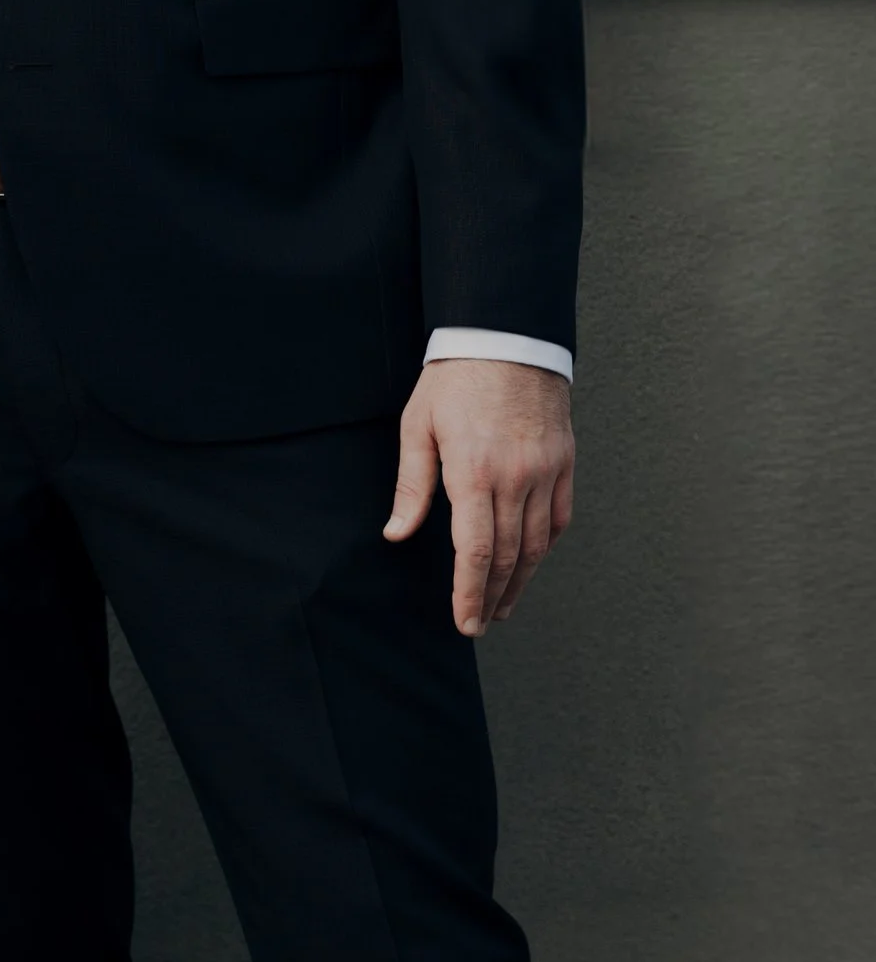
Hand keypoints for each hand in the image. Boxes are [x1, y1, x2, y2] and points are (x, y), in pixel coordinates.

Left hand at [384, 357, 575, 636]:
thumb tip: (396, 533)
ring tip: (503, 605)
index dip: (470, 593)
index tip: (465, 622)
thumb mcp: (418, 426)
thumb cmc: (455, 380)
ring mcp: (546, 472)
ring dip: (520, 581)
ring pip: (538, 544)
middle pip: (507, 556)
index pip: (476, 551)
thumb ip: (412, 486)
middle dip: (491, 597)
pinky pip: (560, 517)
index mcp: (475, 473)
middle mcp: (517, 478)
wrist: (508, 338)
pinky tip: (531, 563)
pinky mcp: (564, 463)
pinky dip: (545, 546)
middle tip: (478, 624)